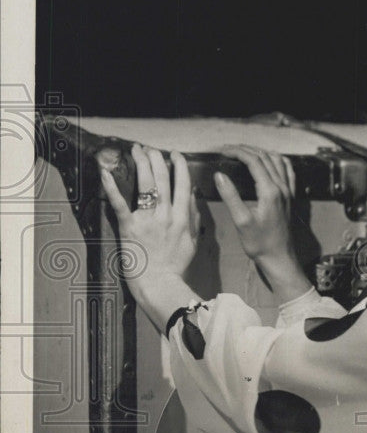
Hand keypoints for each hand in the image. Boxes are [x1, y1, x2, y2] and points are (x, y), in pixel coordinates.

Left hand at [101, 144, 199, 297]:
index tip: (174, 154)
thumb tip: (194, 196)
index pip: (183, 184)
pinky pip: (120, 204)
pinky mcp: (129, 228)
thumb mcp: (193, 242)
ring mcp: (147, 221)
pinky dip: (112, 187)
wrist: (160, 284)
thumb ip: (194, 217)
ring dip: (141, 164)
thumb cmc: (176, 266)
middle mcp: (167, 215)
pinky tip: (106, 172)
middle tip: (151, 148)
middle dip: (157, 159)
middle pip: (163, 179)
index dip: (179, 166)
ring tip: (137, 150)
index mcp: (183, 218)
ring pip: (146, 185)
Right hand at [214, 146, 297, 266]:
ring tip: (244, 151)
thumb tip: (219, 175)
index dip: (237, 152)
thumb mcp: (241, 221)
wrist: (279, 258)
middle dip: (246, 149)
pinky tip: (271, 160)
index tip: (222, 150)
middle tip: (228, 149)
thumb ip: (230, 196)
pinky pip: (288, 171)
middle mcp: (282, 188)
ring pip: (277, 161)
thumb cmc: (260, 243)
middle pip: (264, 157)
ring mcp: (288, 192)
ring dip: (260, 152)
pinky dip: (278, 161)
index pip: (253, 161)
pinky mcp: (290, 197)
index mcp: (270, 191)